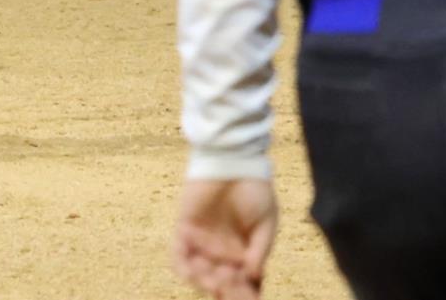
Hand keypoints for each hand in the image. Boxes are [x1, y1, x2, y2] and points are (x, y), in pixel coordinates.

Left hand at [171, 178, 276, 298]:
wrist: (234, 160)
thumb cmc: (255, 189)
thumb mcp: (267, 222)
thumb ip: (260, 250)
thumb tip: (254, 276)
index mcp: (245, 254)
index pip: (244, 284)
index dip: (245, 294)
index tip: (249, 294)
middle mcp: (223, 252)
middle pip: (221, 285)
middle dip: (227, 290)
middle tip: (231, 281)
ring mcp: (203, 242)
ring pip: (200, 275)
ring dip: (207, 281)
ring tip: (217, 278)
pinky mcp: (185, 228)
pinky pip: (179, 255)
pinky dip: (184, 267)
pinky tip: (195, 270)